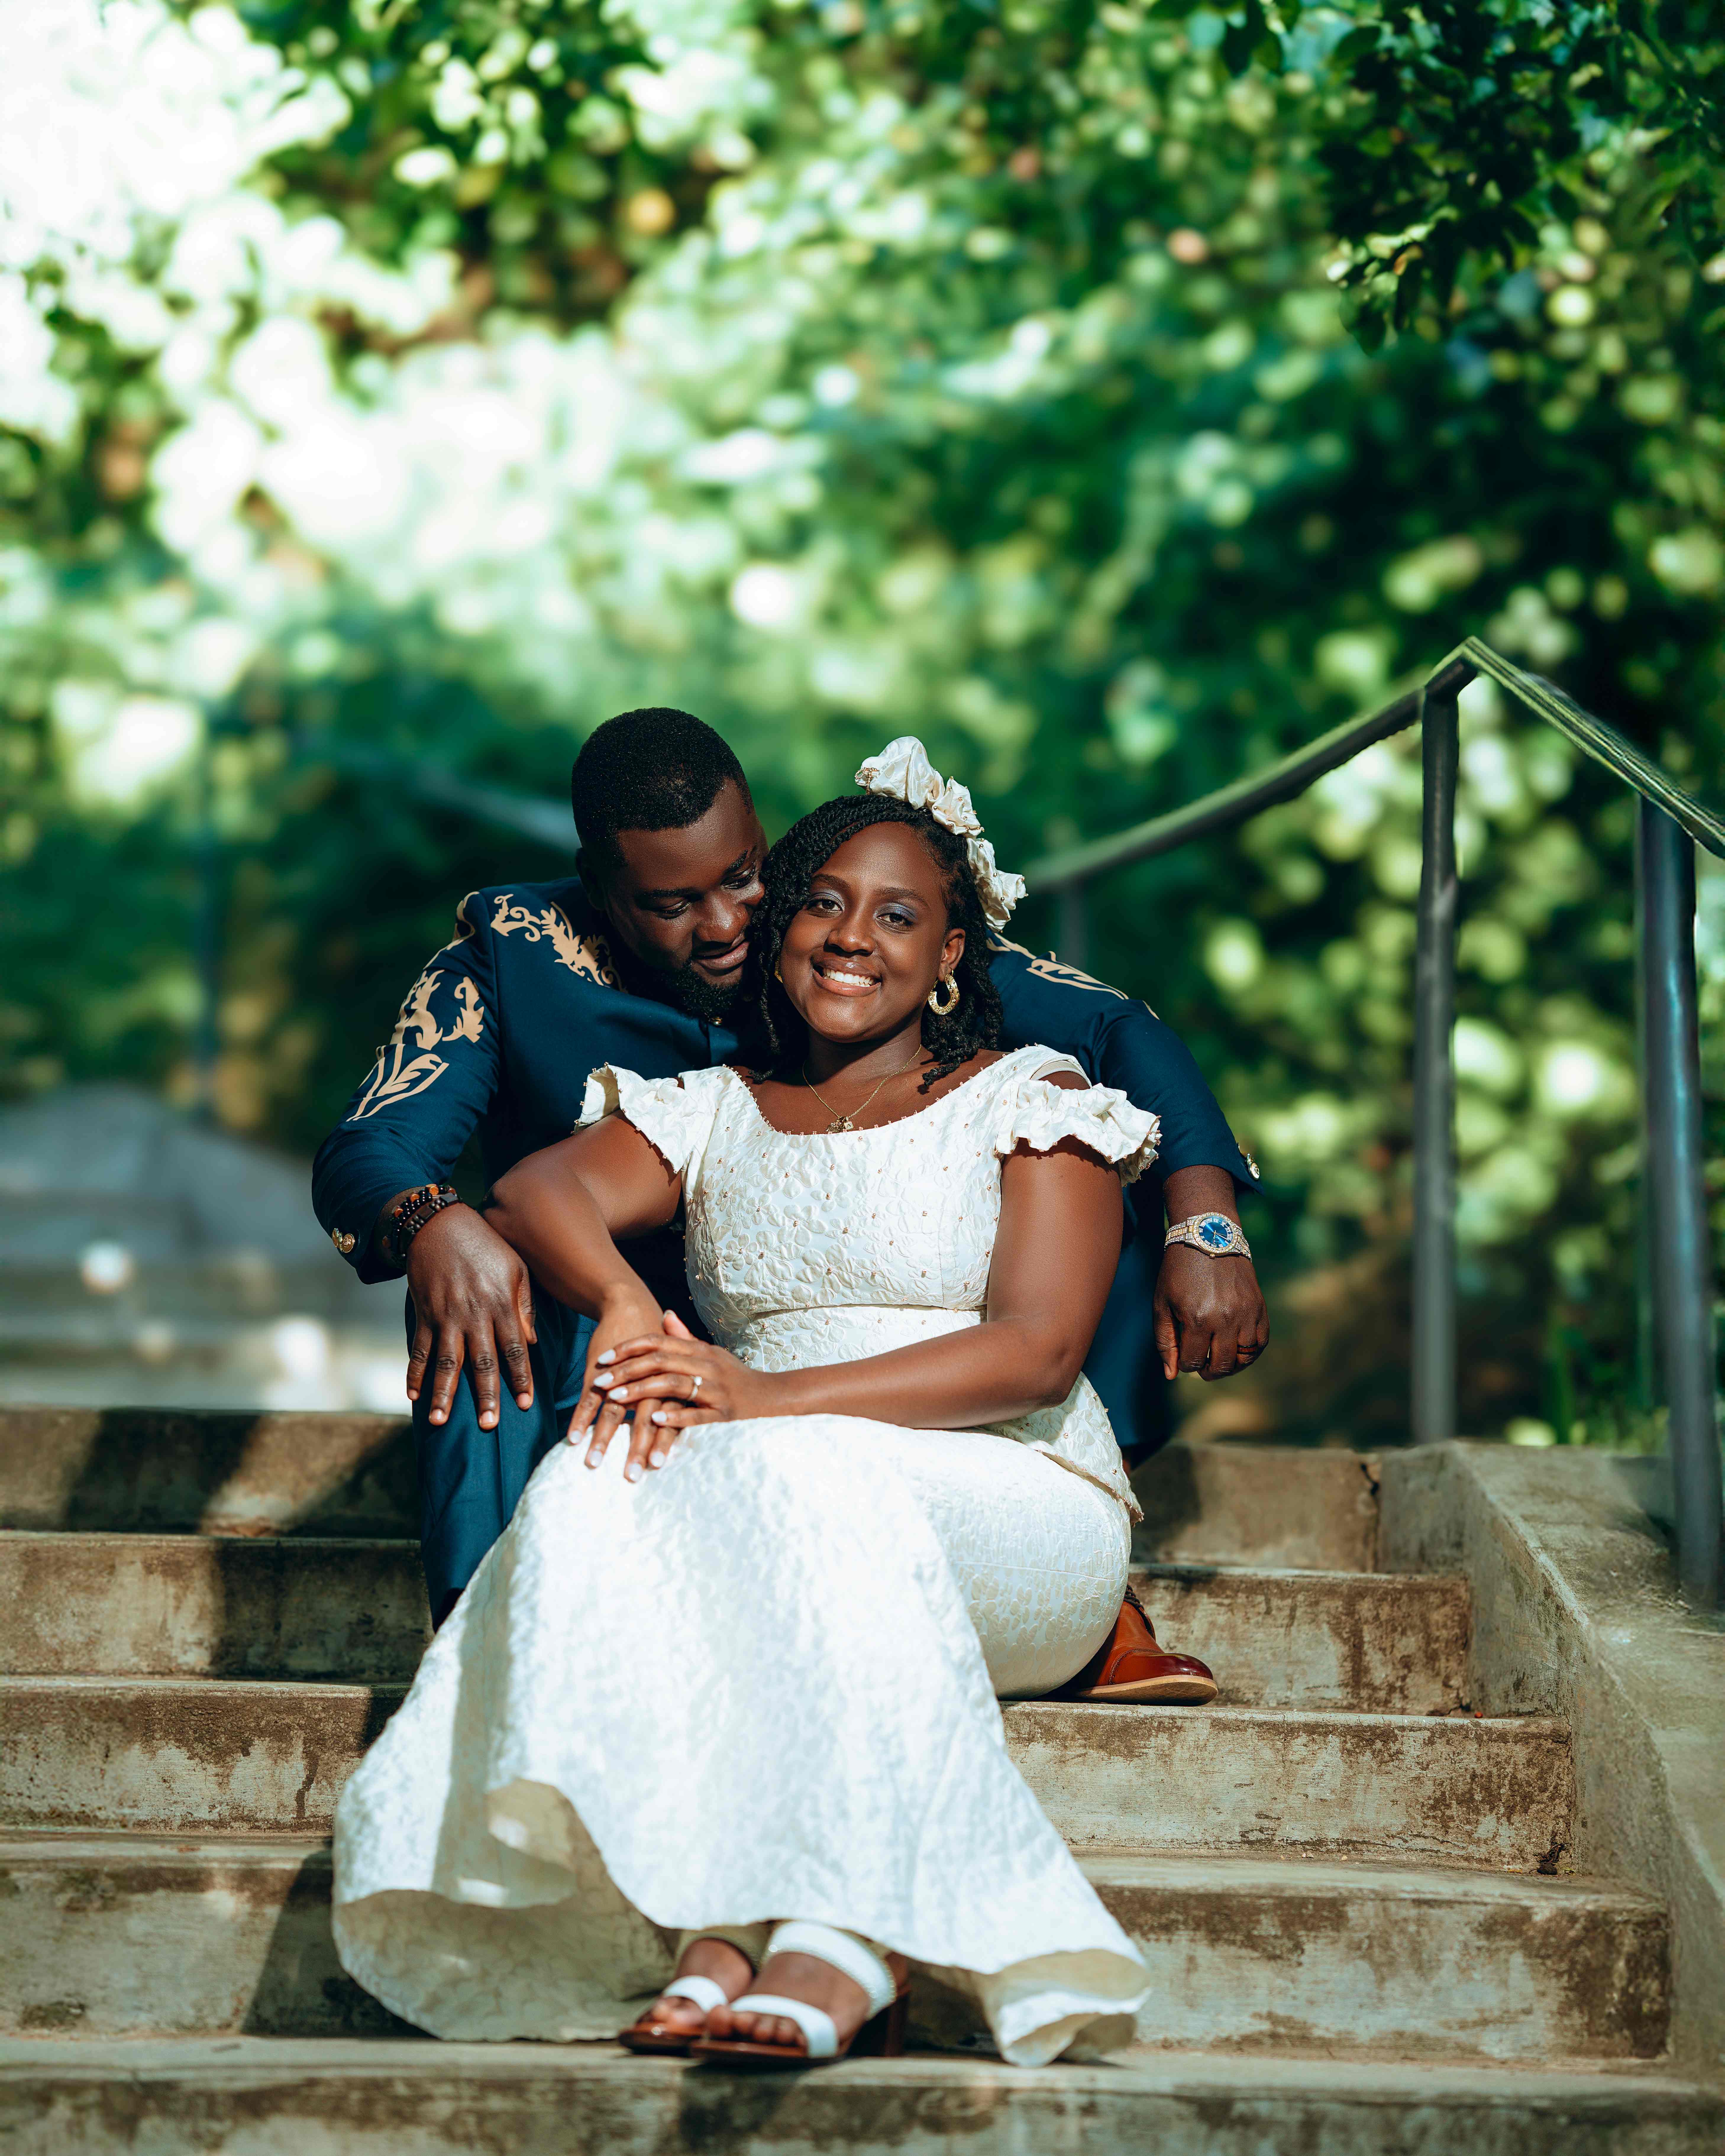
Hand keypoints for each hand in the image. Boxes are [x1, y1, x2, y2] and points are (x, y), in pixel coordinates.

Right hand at [405, 1204, 536, 1428]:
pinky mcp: (424, 1314)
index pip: (515, 1349)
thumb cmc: (485, 1245)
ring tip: (439, 1421)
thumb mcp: (517, 1268)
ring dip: (443, 1394)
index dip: (521, 1377)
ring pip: (446, 1362)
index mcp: (501, 1304)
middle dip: (485, 1396)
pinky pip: (419, 1349)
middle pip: (481, 1362)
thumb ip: (525, 1306)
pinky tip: (413, 1396)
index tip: (526, 1404)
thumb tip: (533, 1342)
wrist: (440, 1225)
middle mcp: (474, 1315)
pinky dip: (415, 1373)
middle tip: (488, 1425)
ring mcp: (446, 1316)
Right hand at [565, 1283, 672, 1473]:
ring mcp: (620, 1377)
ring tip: (594, 1464)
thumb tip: (678, 1433)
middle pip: (642, 1420)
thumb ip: (676, 1400)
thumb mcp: (673, 1373)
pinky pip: (588, 1398)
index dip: (663, 1442)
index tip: (658, 1468)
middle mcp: (645, 1383)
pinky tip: (573, 1438)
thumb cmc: (656, 1346)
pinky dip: (580, 1419)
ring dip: (603, 1439)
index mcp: (668, 1385)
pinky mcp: (599, 1372)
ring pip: (612, 1411)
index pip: (668, 1418)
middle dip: (636, 1448)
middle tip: (631, 1476)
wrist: (630, 1307)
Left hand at [583, 1311, 781, 1477]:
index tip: (603, 1358)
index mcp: (699, 1350)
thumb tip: (664, 1315)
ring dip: (642, 1392)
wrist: (771, 1396)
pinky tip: (655, 1420)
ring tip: (615, 1399)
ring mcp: (715, 1389)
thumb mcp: (710, 1352)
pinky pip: (697, 1414)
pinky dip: (676, 1417)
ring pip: (673, 1385)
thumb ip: (684, 1337)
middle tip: (600, 1381)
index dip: (628, 1348)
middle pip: (661, 1362)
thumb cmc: (734, 1375)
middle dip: (627, 1371)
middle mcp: (706, 1365)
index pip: (659, 1342)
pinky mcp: (724, 1413)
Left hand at [1153, 1246, 1268, 1381]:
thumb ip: (1165, 1341)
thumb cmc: (1178, 1272)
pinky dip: (1250, 1353)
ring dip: (1230, 1365)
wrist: (1208, 1238)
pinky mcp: (1259, 1307)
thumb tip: (1171, 1375)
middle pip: (1220, 1365)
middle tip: (1202, 1367)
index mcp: (1196, 1318)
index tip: (1184, 1357)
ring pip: (1243, 1358)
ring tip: (1218, 1360)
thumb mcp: (1161, 1304)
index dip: (1186, 1365)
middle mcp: (1225, 1319)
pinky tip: (1237, 1351)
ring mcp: (1246, 1313)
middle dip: (1207, 1371)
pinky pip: (1260, 1342)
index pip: (1192, 1362)